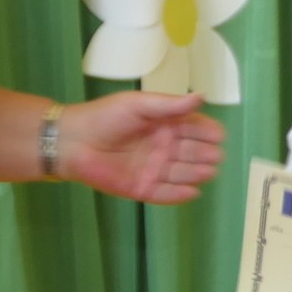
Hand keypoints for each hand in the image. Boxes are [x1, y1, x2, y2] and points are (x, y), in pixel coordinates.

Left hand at [60, 91, 226, 202]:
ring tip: (208, 171)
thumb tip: (202, 96)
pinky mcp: (143, 189)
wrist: (73, 141)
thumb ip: (170, 105)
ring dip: (197, 173)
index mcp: (165, 125)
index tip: (219, 135)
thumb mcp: (139, 104)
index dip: (207, 131)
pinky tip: (193, 192)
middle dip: (205, 154)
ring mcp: (155, 170)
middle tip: (215, 155)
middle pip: (192, 152)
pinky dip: (179, 194)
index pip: (194, 129)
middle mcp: (164, 148)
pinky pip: (165, 194)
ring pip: (183, 173)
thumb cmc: (105, 117)